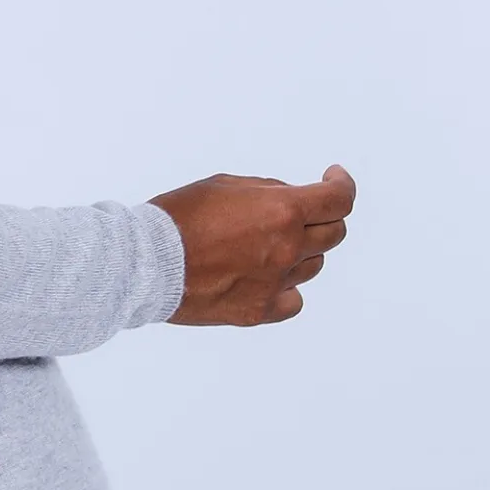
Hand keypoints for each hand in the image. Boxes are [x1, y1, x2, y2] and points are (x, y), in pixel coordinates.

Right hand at [152, 165, 356, 325]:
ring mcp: (276, 283)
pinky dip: (287, 287)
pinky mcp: (260, 310)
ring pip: (313, 266)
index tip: (332, 179)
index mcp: (282, 212)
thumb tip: (288, 199)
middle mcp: (287, 249)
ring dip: (301, 250)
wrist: (147, 263)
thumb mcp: (224, 185)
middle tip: (302, 212)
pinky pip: (293, 300)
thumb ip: (265, 191)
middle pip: (333, 233)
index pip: (339, 199)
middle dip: (323, 217)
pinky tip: (267, 277)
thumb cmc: (178, 218)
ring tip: (267, 243)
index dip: (342, 185)